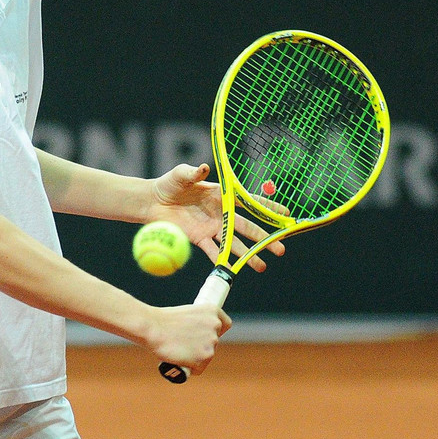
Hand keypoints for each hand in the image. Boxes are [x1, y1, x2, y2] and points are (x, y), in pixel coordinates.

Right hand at [147, 303, 231, 374]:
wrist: (153, 328)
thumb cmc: (162, 321)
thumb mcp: (186, 314)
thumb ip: (197, 323)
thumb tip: (197, 337)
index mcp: (212, 310)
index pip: (225, 324)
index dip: (216, 331)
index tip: (206, 335)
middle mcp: (215, 325)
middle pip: (214, 342)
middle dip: (201, 345)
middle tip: (184, 345)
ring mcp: (211, 342)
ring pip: (207, 356)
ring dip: (196, 357)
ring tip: (179, 352)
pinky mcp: (204, 358)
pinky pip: (200, 368)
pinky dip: (191, 368)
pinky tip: (180, 361)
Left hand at [148, 163, 284, 271]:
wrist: (151, 201)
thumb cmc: (169, 183)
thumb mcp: (181, 175)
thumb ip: (193, 173)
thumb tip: (204, 168)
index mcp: (222, 195)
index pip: (249, 201)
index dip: (267, 207)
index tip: (285, 214)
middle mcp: (221, 212)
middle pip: (247, 226)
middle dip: (265, 238)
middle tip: (280, 248)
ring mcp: (212, 226)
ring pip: (235, 243)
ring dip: (249, 254)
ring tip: (262, 266)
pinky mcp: (199, 238)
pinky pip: (213, 251)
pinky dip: (223, 260)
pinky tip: (234, 270)